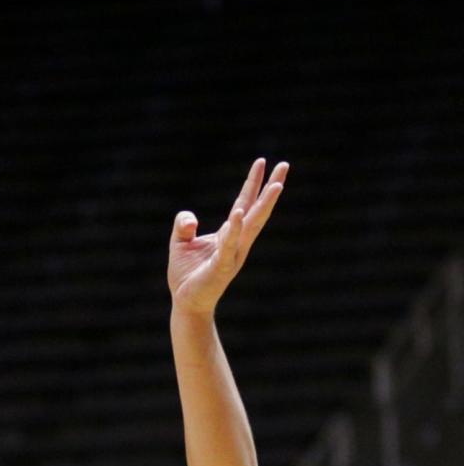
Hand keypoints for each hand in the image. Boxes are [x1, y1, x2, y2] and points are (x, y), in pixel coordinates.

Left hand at [167, 158, 287, 315]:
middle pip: (257, 210)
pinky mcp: (221, 266)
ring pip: (252, 225)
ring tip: (276, 185)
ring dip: (264, 204)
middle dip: (271, 188)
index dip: (253, 183)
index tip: (263, 161)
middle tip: (284, 164)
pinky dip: (234, 229)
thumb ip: (183, 224)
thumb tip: (191, 219)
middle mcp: (237, 242)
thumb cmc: (187, 275)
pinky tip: (238, 213)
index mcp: (229, 234)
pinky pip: (229, 245)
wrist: (186, 304)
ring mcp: (233, 254)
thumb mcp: (180, 242)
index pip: (244, 203)